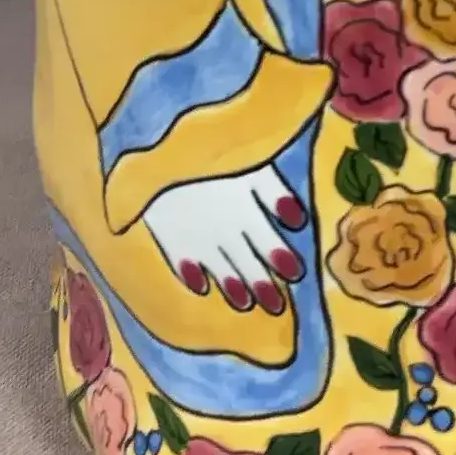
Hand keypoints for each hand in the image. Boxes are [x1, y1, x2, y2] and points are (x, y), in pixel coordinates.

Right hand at [145, 162, 308, 314]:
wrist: (158, 152)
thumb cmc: (210, 148)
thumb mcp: (250, 162)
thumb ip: (274, 192)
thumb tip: (297, 221)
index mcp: (245, 212)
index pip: (268, 244)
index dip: (282, 260)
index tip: (295, 275)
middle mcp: (223, 232)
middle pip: (246, 263)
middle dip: (262, 285)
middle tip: (276, 306)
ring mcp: (195, 238)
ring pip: (218, 269)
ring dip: (232, 287)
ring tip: (244, 303)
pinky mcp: (168, 238)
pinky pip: (182, 264)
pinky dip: (193, 277)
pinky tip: (199, 286)